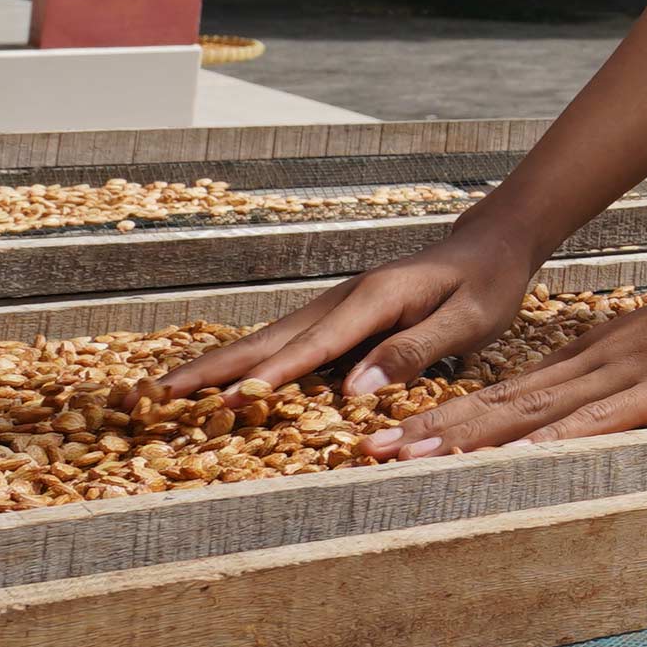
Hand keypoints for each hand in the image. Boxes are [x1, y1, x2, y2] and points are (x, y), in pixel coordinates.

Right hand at [158, 227, 541, 401]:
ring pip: (268, 341)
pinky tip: (220, 384)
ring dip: (217, 367)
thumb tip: (355, 392)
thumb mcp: (469, 320)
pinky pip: (286, 344)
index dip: (274, 375)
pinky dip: (246, 363)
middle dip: (214, 369)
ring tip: (165, 394)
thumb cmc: (486, 284)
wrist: (490, 245)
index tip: (232, 401)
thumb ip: (414, 351)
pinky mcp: (338, 318)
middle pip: (270, 339)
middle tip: (156, 398)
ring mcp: (336, 306)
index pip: (317, 345)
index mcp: (375, 298)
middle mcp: (343, 299)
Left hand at [358, 249, 646, 458]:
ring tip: (410, 458)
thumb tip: (576, 409)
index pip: (505, 391)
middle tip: (368, 451)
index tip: (392, 435)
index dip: (445, 415)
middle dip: (432, 429)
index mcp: (591, 354)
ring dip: (467, 437)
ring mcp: (622, 376)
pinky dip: (550, 442)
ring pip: (531, 412)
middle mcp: (591, 364)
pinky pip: (597, 421)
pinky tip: (515, 459)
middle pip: (500, 402)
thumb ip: (617, 374)